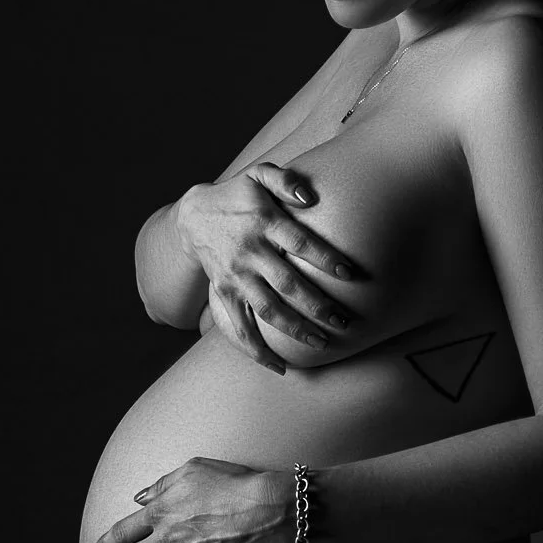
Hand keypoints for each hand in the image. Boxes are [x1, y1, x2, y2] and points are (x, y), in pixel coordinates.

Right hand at [174, 163, 365, 373]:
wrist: (193, 217)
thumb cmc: (238, 195)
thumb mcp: (259, 175)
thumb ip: (285, 181)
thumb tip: (309, 197)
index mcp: (263, 222)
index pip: (299, 243)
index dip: (324, 258)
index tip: (348, 273)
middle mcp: (250, 252)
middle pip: (288, 284)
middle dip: (318, 306)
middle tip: (345, 321)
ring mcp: (236, 276)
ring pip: (268, 310)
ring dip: (295, 330)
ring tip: (322, 343)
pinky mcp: (225, 293)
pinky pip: (239, 327)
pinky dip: (256, 350)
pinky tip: (278, 366)